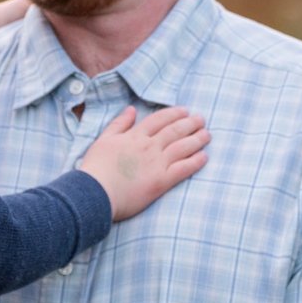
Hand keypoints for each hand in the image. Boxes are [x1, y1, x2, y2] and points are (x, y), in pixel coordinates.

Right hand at [80, 106, 210, 220]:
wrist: (95, 192)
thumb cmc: (95, 168)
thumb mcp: (103, 140)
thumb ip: (119, 124)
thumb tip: (132, 109)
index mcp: (135, 136)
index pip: (159, 120)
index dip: (174, 114)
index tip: (185, 111)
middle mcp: (149, 147)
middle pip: (175, 131)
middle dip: (190, 123)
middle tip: (201, 119)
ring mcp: (156, 163)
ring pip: (182, 147)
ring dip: (197, 139)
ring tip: (207, 135)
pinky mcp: (161, 181)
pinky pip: (183, 169)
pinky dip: (195, 162)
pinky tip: (204, 157)